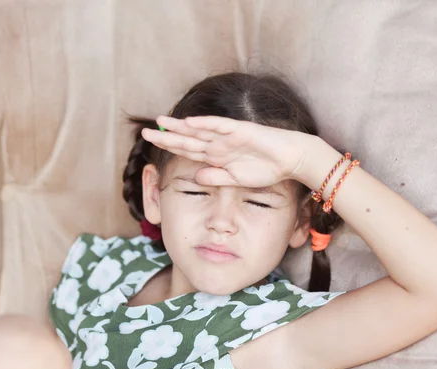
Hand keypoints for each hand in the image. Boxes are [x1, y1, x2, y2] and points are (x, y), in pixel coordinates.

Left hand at [141, 115, 310, 187]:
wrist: (291, 159)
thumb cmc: (266, 169)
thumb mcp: (235, 179)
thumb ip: (215, 177)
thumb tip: (195, 178)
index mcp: (216, 156)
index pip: (188, 151)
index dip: (170, 147)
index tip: (153, 144)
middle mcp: (218, 144)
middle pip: (187, 139)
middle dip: (166, 136)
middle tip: (145, 132)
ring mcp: (228, 136)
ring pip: (199, 130)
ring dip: (180, 127)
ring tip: (160, 121)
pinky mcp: (241, 131)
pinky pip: (220, 126)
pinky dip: (205, 124)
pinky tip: (189, 122)